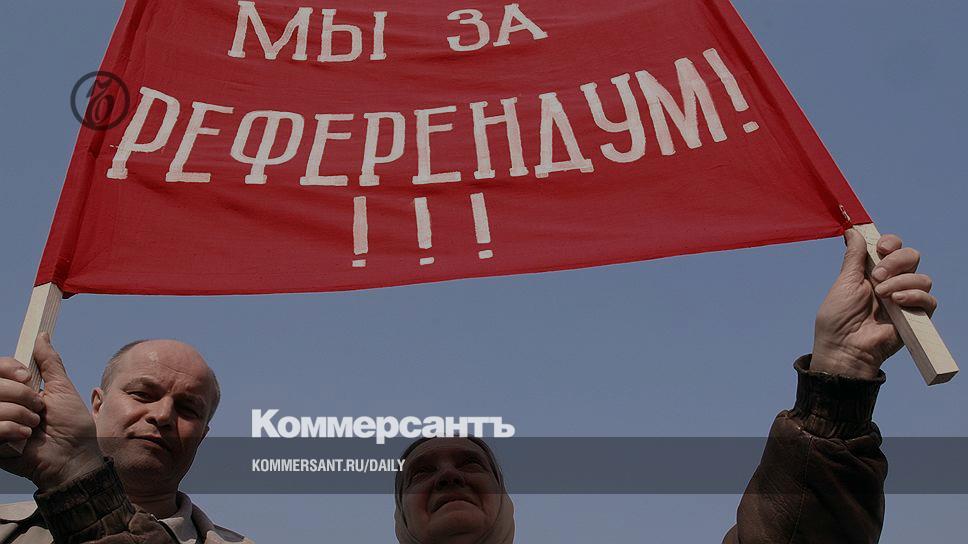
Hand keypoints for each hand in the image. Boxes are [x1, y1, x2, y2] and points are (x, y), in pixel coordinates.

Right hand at [0, 333, 103, 489]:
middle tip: (39, 411)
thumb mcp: (62, 389)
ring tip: (34, 428)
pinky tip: (24, 440)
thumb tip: (41, 335)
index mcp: (16, 391)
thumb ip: (49, 363)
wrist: (73, 458)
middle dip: (22, 396)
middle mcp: (2, 405)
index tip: (26, 375)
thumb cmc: (73, 426)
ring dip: (20, 415)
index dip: (7, 369)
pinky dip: (12, 431)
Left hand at [812, 230, 936, 378]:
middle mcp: (892, 283)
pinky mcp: (915, 317)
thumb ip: (854, 257)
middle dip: (897, 261)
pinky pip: (929, 300)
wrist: (844, 348)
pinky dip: (915, 296)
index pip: (893, 247)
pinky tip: (897, 302)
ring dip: (901, 282)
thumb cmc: (837, 318)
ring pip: (922, 277)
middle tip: (878, 276)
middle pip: (912, 256)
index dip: (891, 243)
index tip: (880, 248)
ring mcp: (905, 300)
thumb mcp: (844, 282)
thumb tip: (852, 231)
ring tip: (882, 295)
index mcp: (873, 272)